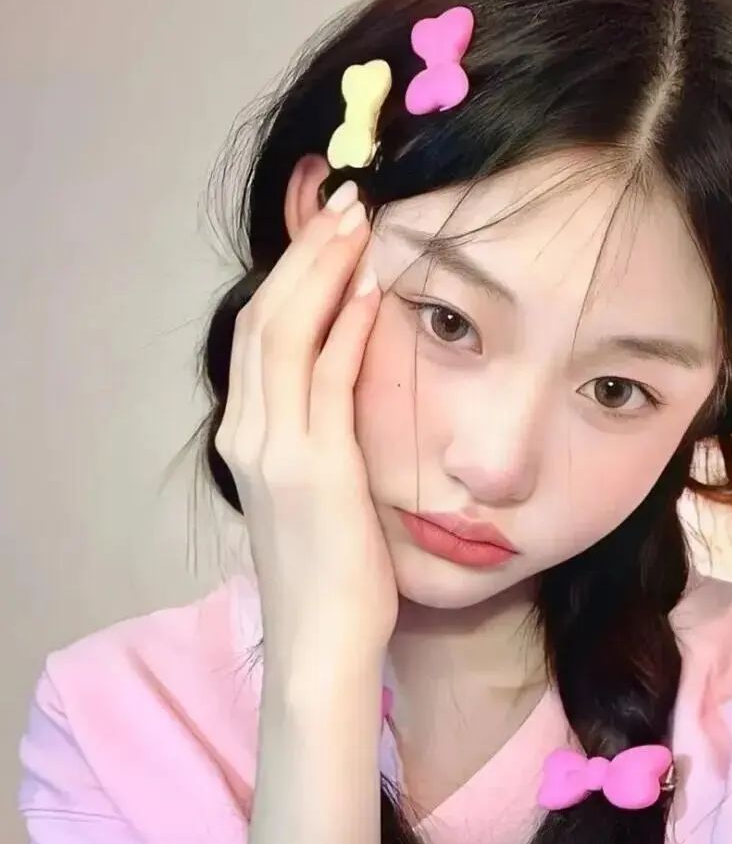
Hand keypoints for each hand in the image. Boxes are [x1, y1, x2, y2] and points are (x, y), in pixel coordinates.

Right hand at [214, 182, 397, 683]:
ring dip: (322, 270)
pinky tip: (372, 286)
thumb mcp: (317, 489)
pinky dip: (345, 326)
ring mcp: (273, 449)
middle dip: (305, 253)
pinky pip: (326, 377)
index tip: (329, 228)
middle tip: (345, 201)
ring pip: (286, 333)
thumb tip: (351, 376)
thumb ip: (320, 431)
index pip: (263, 330)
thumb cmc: (333, 570)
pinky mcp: (310, 468)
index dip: (291, 272)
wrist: (324, 642)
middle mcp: (248, 432)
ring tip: (356, 219)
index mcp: (248, 435)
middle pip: (266, 316)